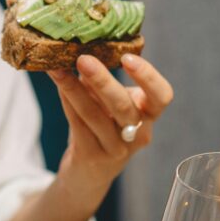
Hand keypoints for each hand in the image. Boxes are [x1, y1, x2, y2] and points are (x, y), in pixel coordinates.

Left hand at [48, 54, 173, 200]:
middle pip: (124, 107)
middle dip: (103, 80)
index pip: (162, 96)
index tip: (127, 58)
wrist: (88, 174)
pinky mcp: (92, 158)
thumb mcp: (110, 105)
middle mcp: (137, 135)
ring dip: (74, 89)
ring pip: (95, 116)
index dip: (148, 77)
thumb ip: (103, 80)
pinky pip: (78, 125)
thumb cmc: (102, 128)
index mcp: (148, 116)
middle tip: (83, 59)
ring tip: (57, 68)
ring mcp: (116, 150)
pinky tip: (58, 83)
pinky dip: (67, 101)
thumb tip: (81, 45)